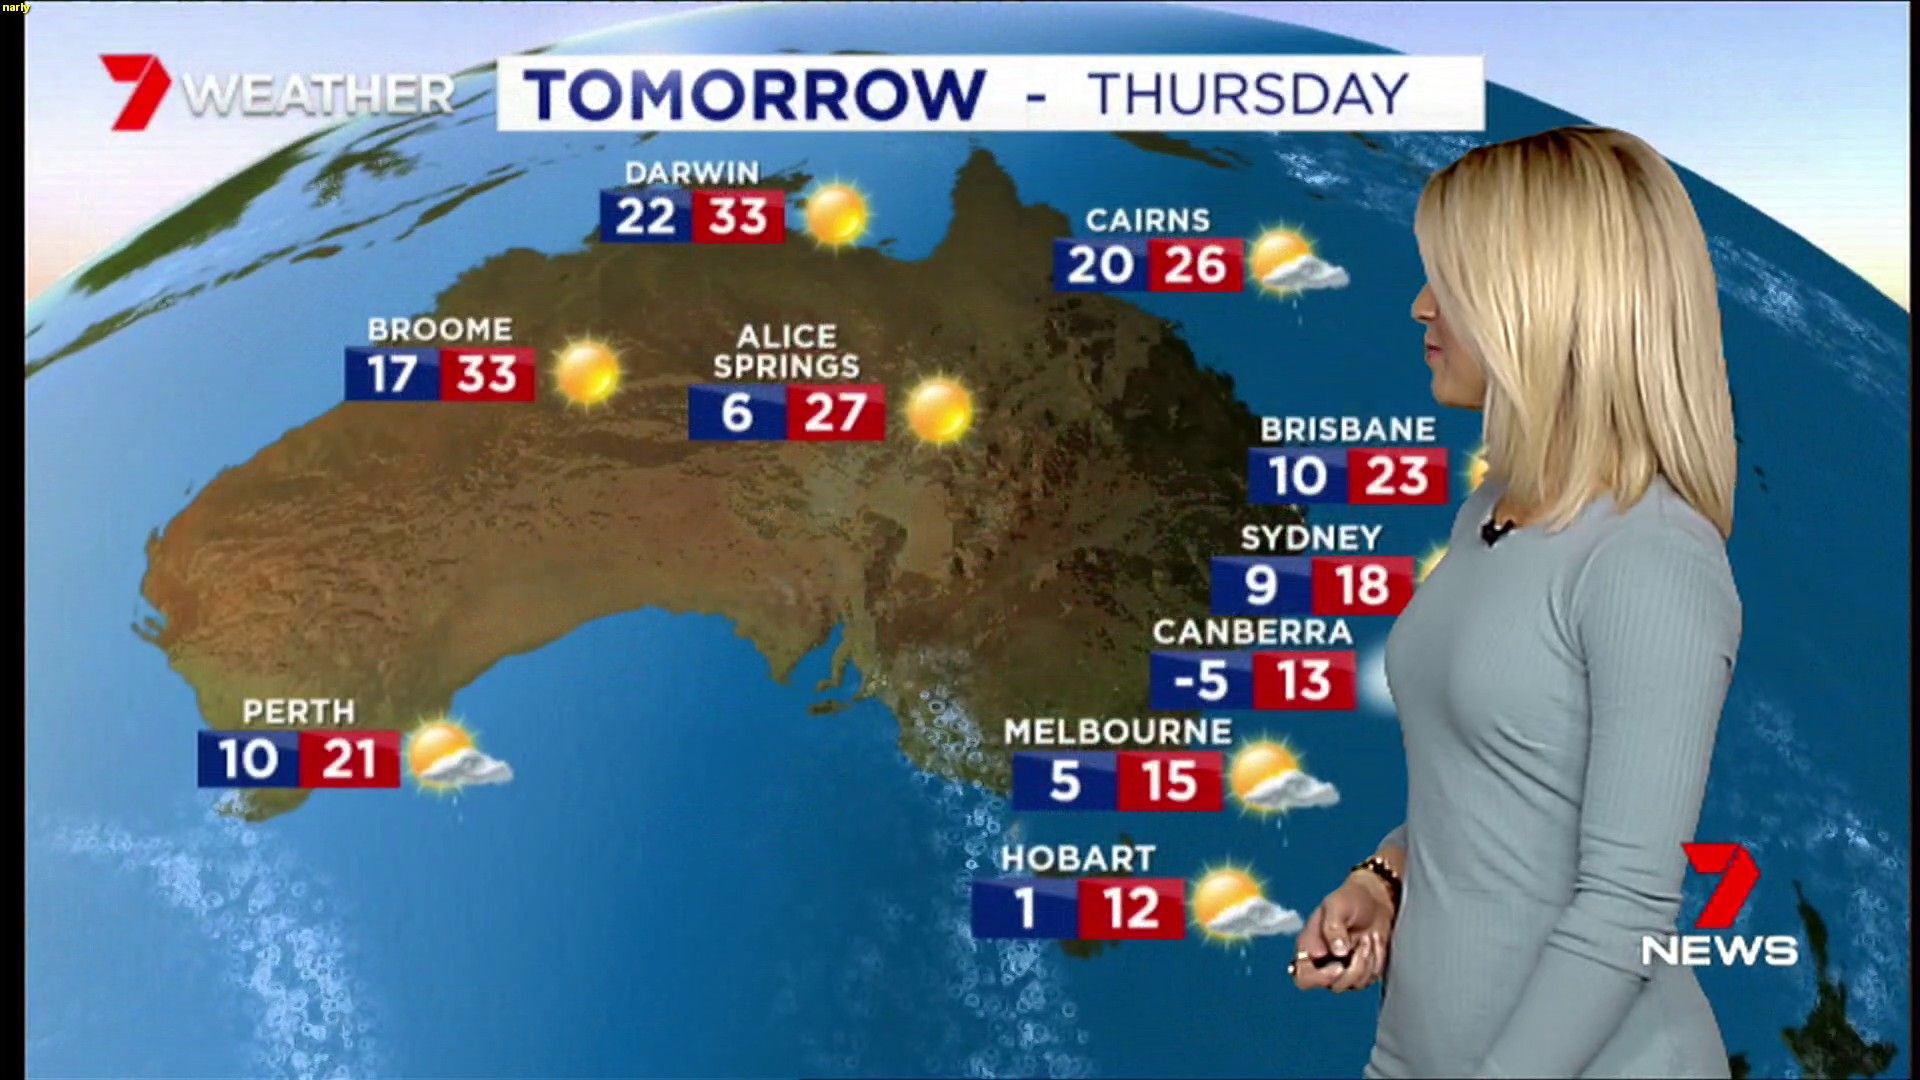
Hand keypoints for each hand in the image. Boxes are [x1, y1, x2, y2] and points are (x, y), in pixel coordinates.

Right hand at [1291, 872, 1394, 992]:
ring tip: (1368, 937)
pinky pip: (1371, 978)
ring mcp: (1345, 970)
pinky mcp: (1364, 971)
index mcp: (1309, 948)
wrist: (1375, 899)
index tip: (1339, 964)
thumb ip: (1332, 928)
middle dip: (1354, 966)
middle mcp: (1324, 964)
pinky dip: (1377, 960)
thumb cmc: (1350, 899)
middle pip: (1335, 985)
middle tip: (1362, 940)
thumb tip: (1338, 953)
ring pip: (1356, 984)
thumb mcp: (1336, 906)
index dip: (1320, 978)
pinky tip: (1375, 941)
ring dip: (1367, 961)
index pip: (1304, 978)